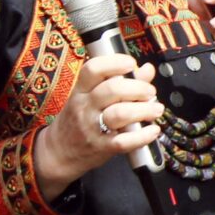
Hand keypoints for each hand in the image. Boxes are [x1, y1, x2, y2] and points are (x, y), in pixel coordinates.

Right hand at [33, 54, 163, 192]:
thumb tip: (147, 69)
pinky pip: (124, 141)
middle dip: (138, 88)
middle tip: (149, 91)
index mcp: (80, 90)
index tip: (131, 64)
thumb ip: (120, 82)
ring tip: (155, 109)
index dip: (115, 62)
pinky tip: (153, 130)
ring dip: (144, 110)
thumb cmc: (78, 120)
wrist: (59, 151)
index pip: (93, 69)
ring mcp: (92, 128)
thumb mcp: (90, 97)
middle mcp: (85, 107)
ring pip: (120, 114)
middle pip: (112, 90)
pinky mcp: (102, 147)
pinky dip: (143, 136)